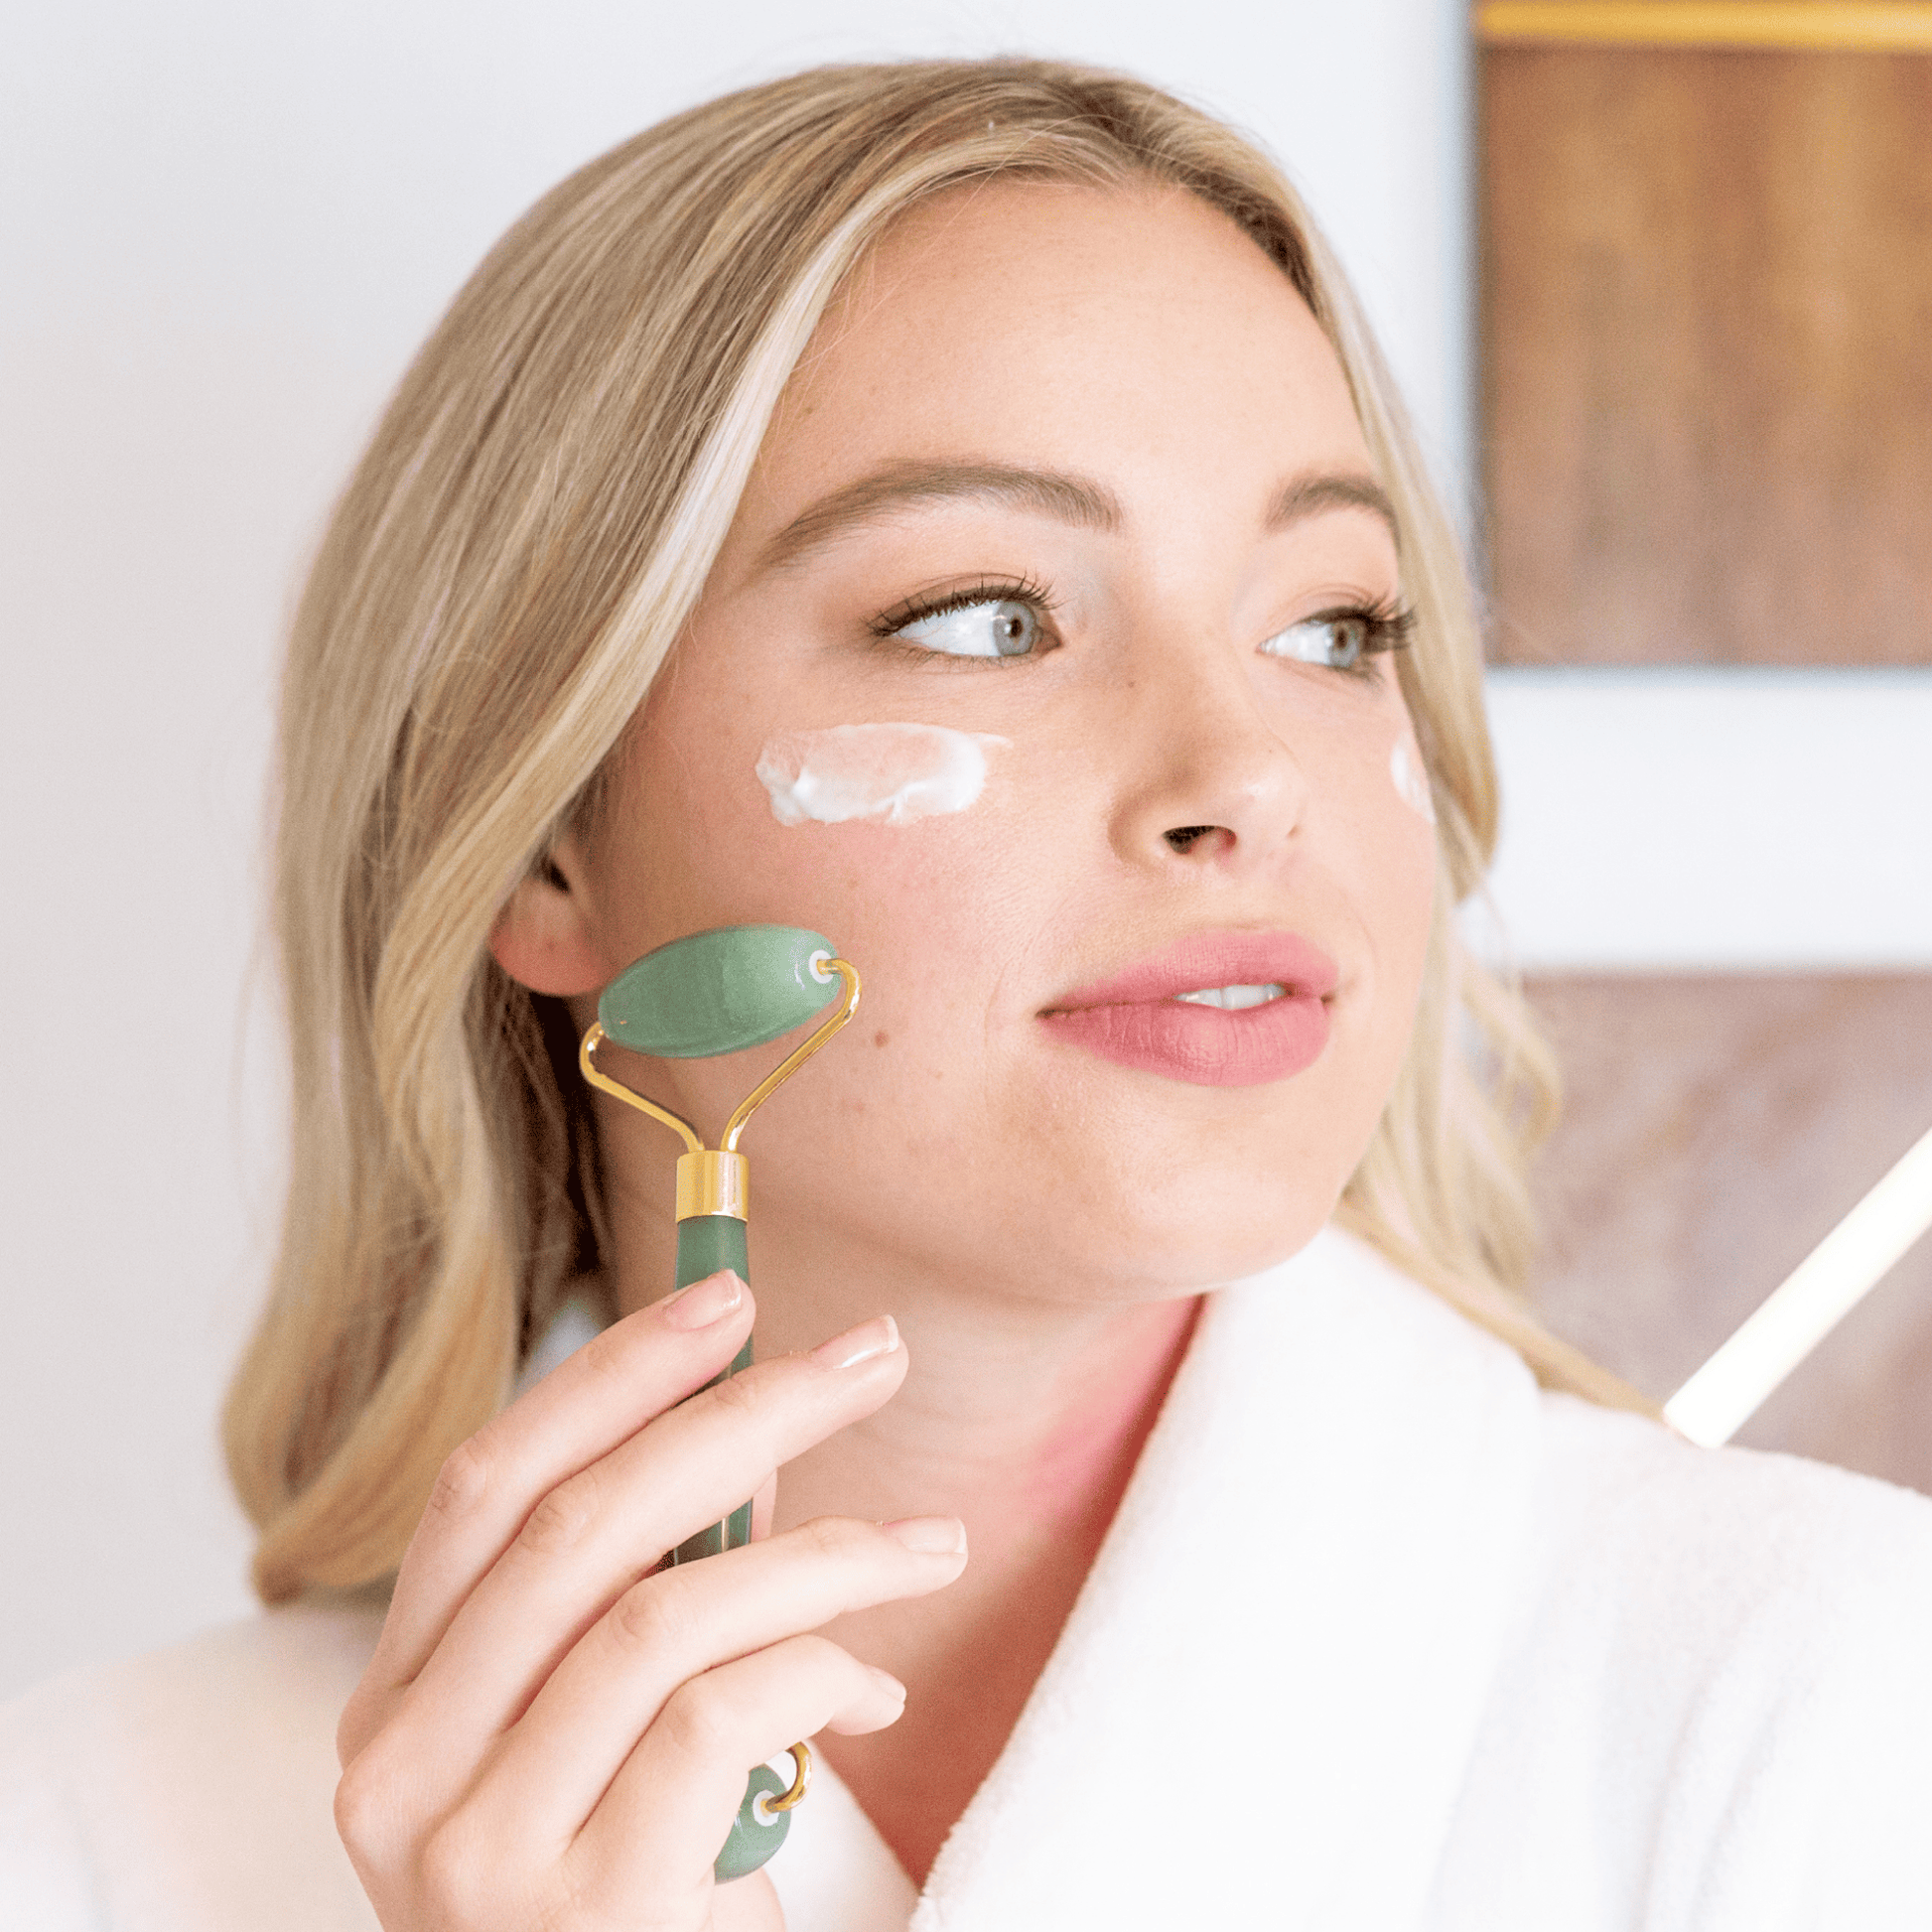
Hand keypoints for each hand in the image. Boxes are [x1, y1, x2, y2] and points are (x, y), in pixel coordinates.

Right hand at [333, 1271, 965, 1931]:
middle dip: (740, 1414)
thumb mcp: (616, 1723)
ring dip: (822, 1552)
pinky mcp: (581, 1908)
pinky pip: (718, 1718)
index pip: (485, 1485)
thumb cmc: (638, 1881)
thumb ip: (660, 1578)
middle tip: (869, 1357)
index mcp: (398, 1701)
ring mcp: (476, 1850)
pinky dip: (820, 1668)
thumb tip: (760, 1418)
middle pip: (573, 1525)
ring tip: (931, 1544)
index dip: (612, 1375)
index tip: (729, 1295)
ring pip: (657, 1614)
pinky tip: (877, 1686)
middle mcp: (400, 1769)